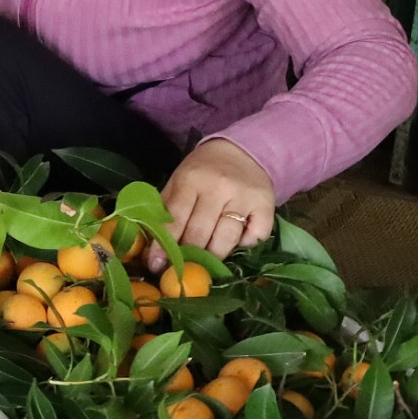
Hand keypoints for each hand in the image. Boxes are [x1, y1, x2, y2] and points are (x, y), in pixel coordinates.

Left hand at [158, 138, 276, 258]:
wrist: (243, 150)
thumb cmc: (204, 172)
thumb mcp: (179, 181)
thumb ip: (166, 209)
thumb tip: (151, 244)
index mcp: (191, 180)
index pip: (175, 219)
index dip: (164, 246)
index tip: (157, 265)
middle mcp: (219, 187)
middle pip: (200, 233)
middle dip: (188, 256)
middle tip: (182, 268)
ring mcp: (244, 197)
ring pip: (226, 239)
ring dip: (215, 255)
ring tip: (207, 260)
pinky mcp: (266, 205)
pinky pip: (255, 237)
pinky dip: (245, 245)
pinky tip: (237, 241)